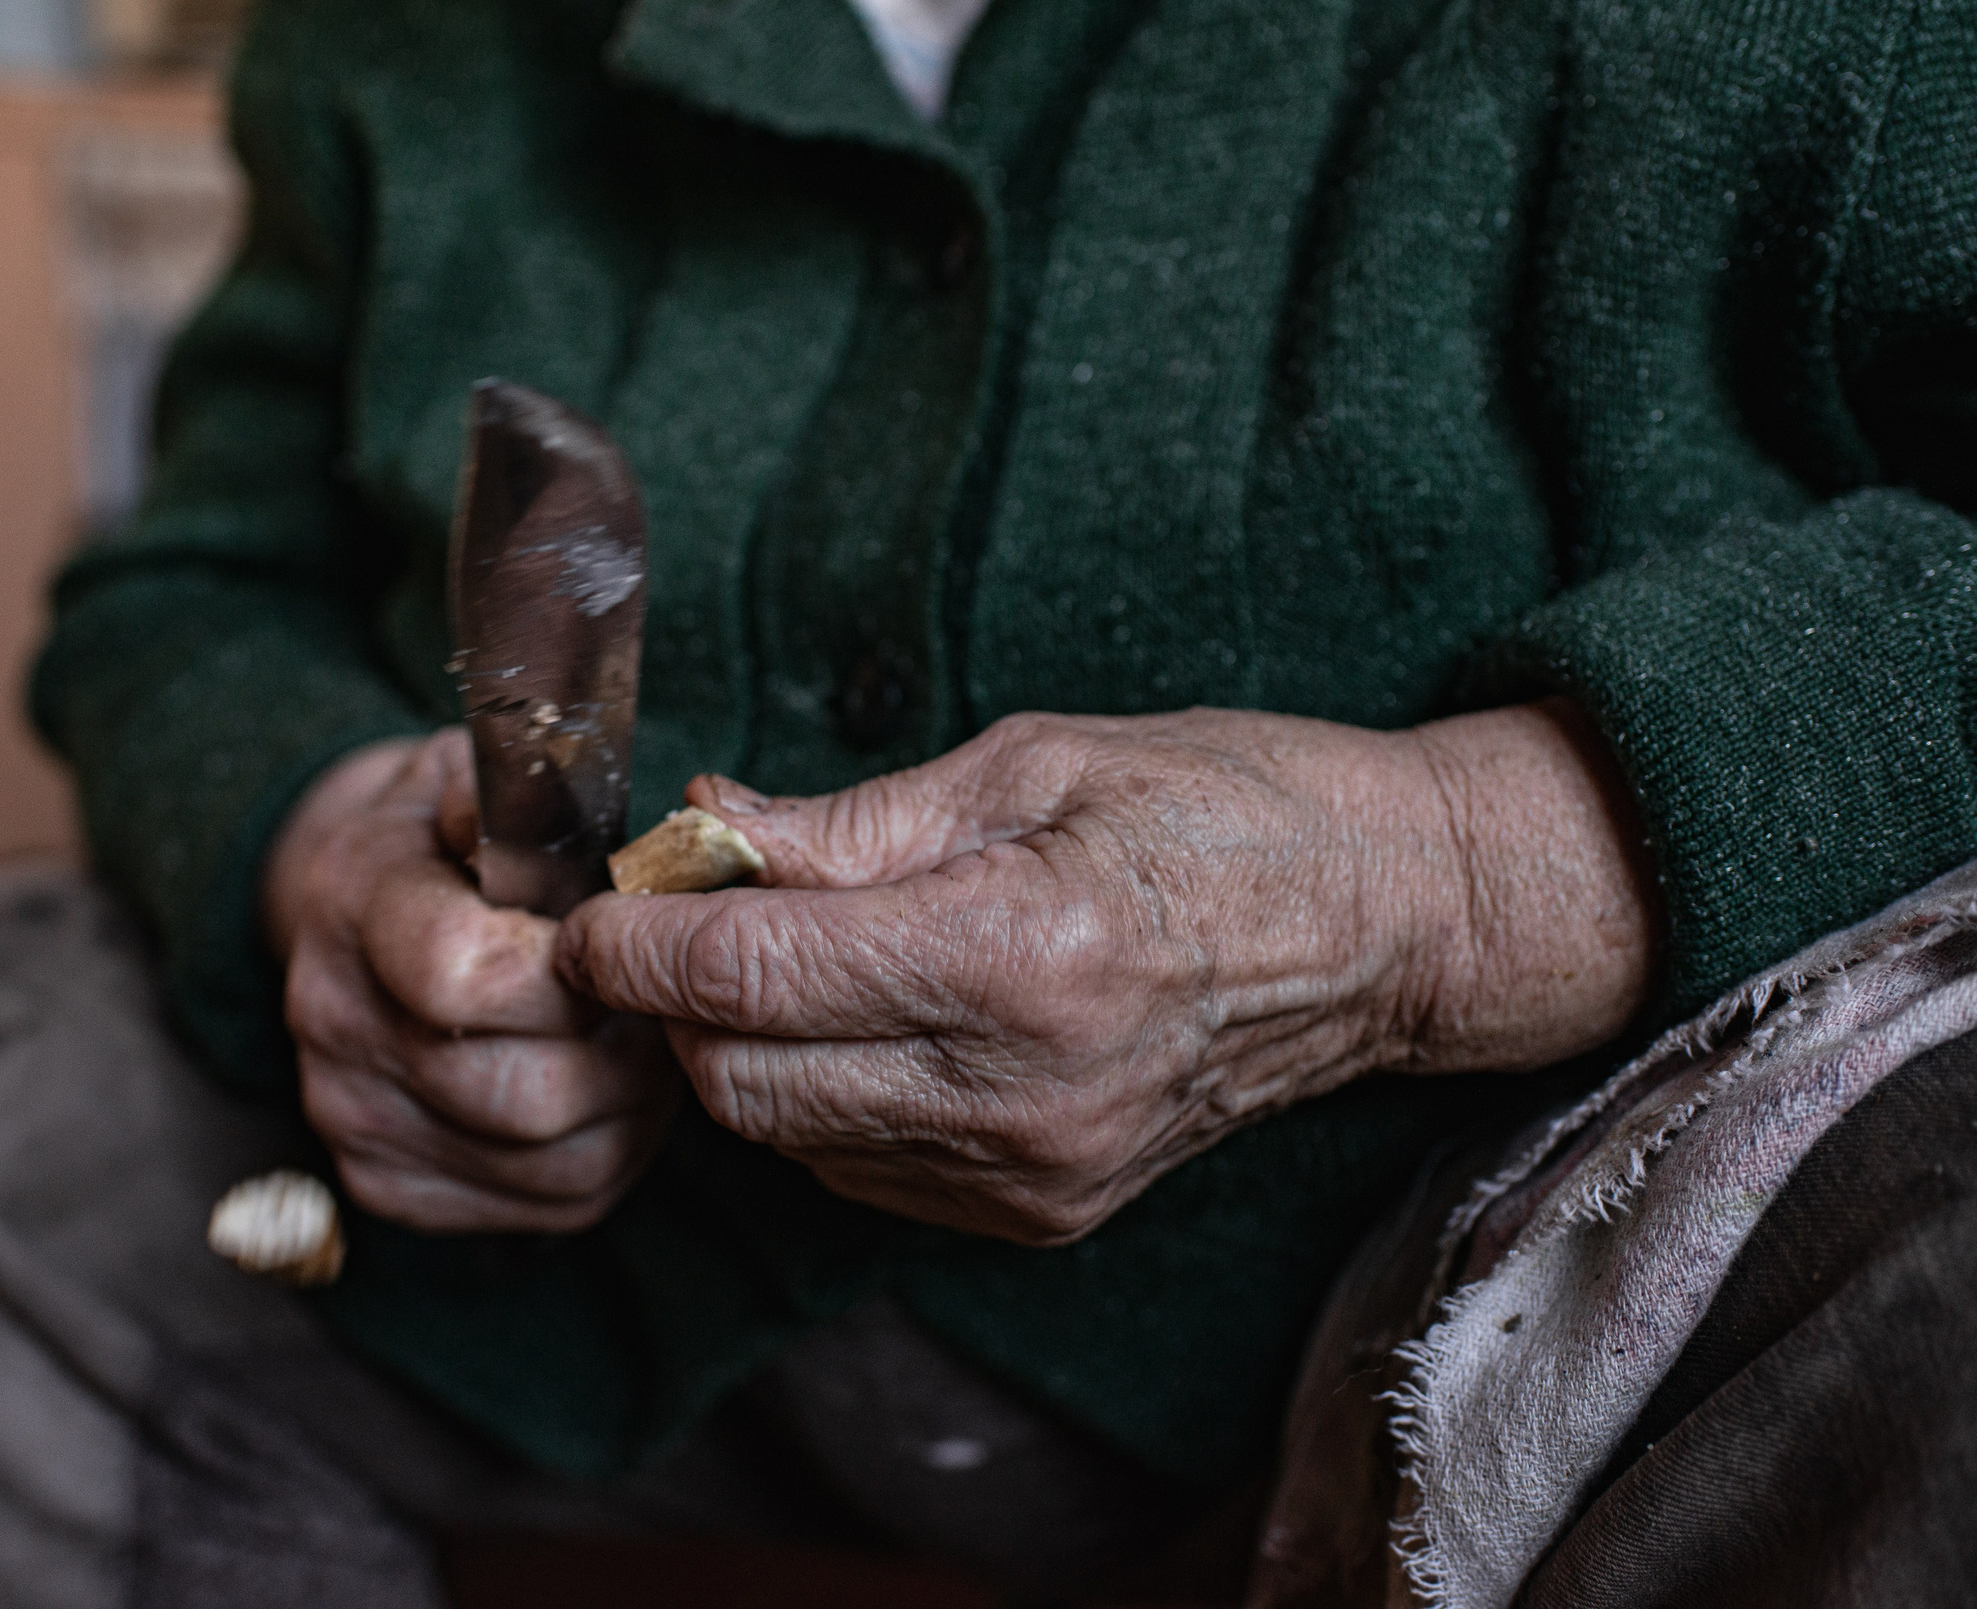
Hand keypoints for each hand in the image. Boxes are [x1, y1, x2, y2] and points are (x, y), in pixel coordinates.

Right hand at [264, 728, 681, 1232]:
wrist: (358, 907)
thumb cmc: (447, 836)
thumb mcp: (475, 776)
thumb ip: (523, 796)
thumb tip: (569, 832)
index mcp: (353, 900)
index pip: (466, 975)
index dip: (577, 969)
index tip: (624, 941)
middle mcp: (332, 1021)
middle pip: (522, 1091)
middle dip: (622, 1049)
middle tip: (658, 1002)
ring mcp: (355, 1116)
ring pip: (550, 1159)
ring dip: (629, 1106)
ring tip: (641, 1041)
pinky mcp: (391, 1185)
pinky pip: (545, 1204)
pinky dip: (604, 1154)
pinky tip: (605, 1094)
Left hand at [557, 704, 1651, 1244]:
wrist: (1385, 928)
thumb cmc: (1220, 806)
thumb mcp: (1031, 762)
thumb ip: (849, 820)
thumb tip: (700, 830)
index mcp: (1019, 954)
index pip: (751, 976)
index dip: (636, 940)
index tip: (592, 904)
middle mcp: (1020, 1093)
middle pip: (742, 1081)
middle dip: (670, 1003)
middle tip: (666, 916)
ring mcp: (1033, 1173)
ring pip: (785, 1137)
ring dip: (738, 1051)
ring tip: (765, 958)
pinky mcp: (1040, 1214)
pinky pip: (858, 1169)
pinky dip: (816, 1098)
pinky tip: (854, 1020)